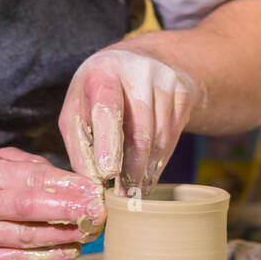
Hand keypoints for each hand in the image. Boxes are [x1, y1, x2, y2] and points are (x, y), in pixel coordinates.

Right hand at [0, 147, 103, 259]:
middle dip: (69, 208)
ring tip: (91, 231)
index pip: (33, 177)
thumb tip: (73, 179)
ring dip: (65, 234)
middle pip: (30, 205)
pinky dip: (49, 257)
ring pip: (28, 236)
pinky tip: (71, 251)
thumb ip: (31, 167)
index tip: (95, 190)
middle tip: (98, 212)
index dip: (67, 184)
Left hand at [58, 49, 202, 195]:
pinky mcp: (183, 94)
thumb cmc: (97, 93)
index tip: (107, 174)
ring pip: (159, 137)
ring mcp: (165, 81)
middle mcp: (138, 71)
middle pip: (140, 129)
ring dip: (146, 170)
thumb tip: (91, 183)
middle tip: (123, 197)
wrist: (137, 62)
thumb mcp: (77, 109)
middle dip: (131, 169)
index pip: (108, 108)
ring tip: (134, 193)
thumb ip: (79, 144)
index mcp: (103, 71)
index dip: (108, 143)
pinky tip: (148, 176)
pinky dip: (159, 162)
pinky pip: (173, 137)